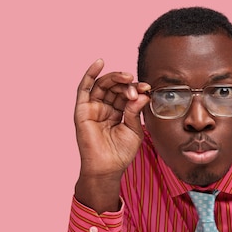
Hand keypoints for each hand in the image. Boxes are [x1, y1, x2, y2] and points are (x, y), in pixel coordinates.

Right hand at [73, 59, 150, 211]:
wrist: (107, 168)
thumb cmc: (121, 153)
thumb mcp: (134, 130)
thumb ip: (135, 111)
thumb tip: (142, 94)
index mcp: (119, 113)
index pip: (128, 94)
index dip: (137, 89)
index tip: (148, 89)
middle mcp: (106, 108)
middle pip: (116, 88)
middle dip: (128, 84)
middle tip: (138, 87)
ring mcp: (93, 108)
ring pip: (103, 85)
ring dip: (115, 78)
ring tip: (127, 78)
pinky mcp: (82, 110)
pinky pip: (84, 88)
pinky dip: (90, 73)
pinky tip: (99, 62)